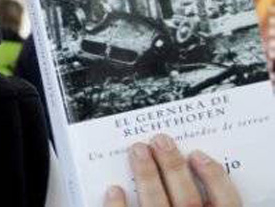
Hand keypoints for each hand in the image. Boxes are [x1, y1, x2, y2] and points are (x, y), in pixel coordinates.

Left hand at [103, 134, 240, 206]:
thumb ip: (207, 199)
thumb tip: (196, 162)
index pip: (226, 202)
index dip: (215, 177)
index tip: (199, 155)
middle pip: (187, 199)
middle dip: (173, 166)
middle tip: (160, 140)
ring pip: (157, 205)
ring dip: (147, 175)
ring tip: (137, 150)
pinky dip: (118, 205)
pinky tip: (114, 189)